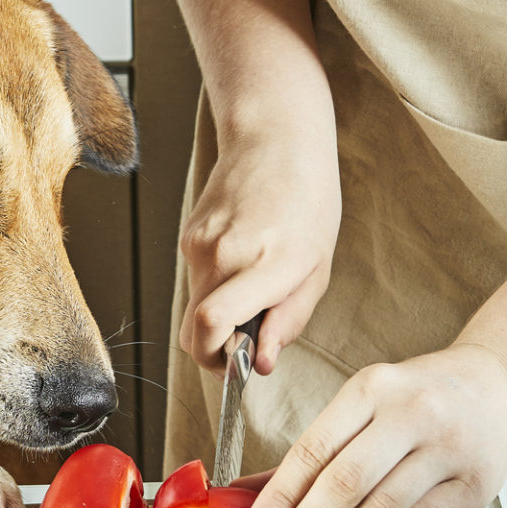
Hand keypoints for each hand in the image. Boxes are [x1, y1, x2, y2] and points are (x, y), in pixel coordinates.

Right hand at [178, 122, 340, 374]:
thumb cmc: (307, 200)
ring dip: (219, 316)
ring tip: (255, 289)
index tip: (237, 367)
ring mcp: (199, 245)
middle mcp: (222, 255)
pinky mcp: (188, 238)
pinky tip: (243, 263)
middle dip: (215, 350)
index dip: (217, 360)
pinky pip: (195, 283)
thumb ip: (289, 321)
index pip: (211, 325)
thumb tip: (261, 363)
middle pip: (193, 331)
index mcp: (264, 263)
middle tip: (247, 342)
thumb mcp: (317, 268)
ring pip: (193, 309)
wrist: (275, 140)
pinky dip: (215, 290)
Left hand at [241, 345, 506, 507]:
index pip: (316, 447)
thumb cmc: (423, 395)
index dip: (281, 496)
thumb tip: (253, 497)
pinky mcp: (472, 487)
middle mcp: (413, 414)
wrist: (502, 387)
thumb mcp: (366, 403)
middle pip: (346, 483)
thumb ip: (315, 450)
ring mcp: (448, 451)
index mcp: (374, 388)